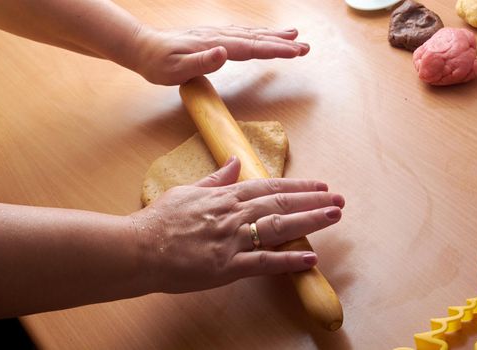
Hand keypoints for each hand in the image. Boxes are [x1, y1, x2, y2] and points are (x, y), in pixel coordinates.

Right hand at [130, 157, 343, 293]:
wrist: (138, 247)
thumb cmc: (159, 219)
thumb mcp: (187, 191)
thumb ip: (215, 179)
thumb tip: (233, 161)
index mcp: (224, 196)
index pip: (269, 186)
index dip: (297, 186)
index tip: (319, 185)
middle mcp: (233, 214)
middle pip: (281, 204)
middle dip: (312, 201)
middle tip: (338, 199)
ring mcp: (232, 240)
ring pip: (279, 227)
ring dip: (310, 221)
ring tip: (334, 216)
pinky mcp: (227, 266)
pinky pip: (264, 263)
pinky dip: (288, 260)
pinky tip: (310, 257)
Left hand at [133, 25, 309, 84]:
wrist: (142, 48)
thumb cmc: (157, 63)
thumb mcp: (174, 69)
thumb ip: (200, 62)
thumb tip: (224, 53)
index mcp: (213, 45)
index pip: (250, 48)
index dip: (274, 50)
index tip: (295, 51)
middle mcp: (218, 37)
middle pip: (256, 39)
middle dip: (282, 43)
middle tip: (305, 47)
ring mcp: (216, 35)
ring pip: (250, 35)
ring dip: (273, 36)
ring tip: (294, 36)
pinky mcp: (212, 37)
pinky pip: (241, 35)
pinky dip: (257, 35)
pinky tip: (263, 36)